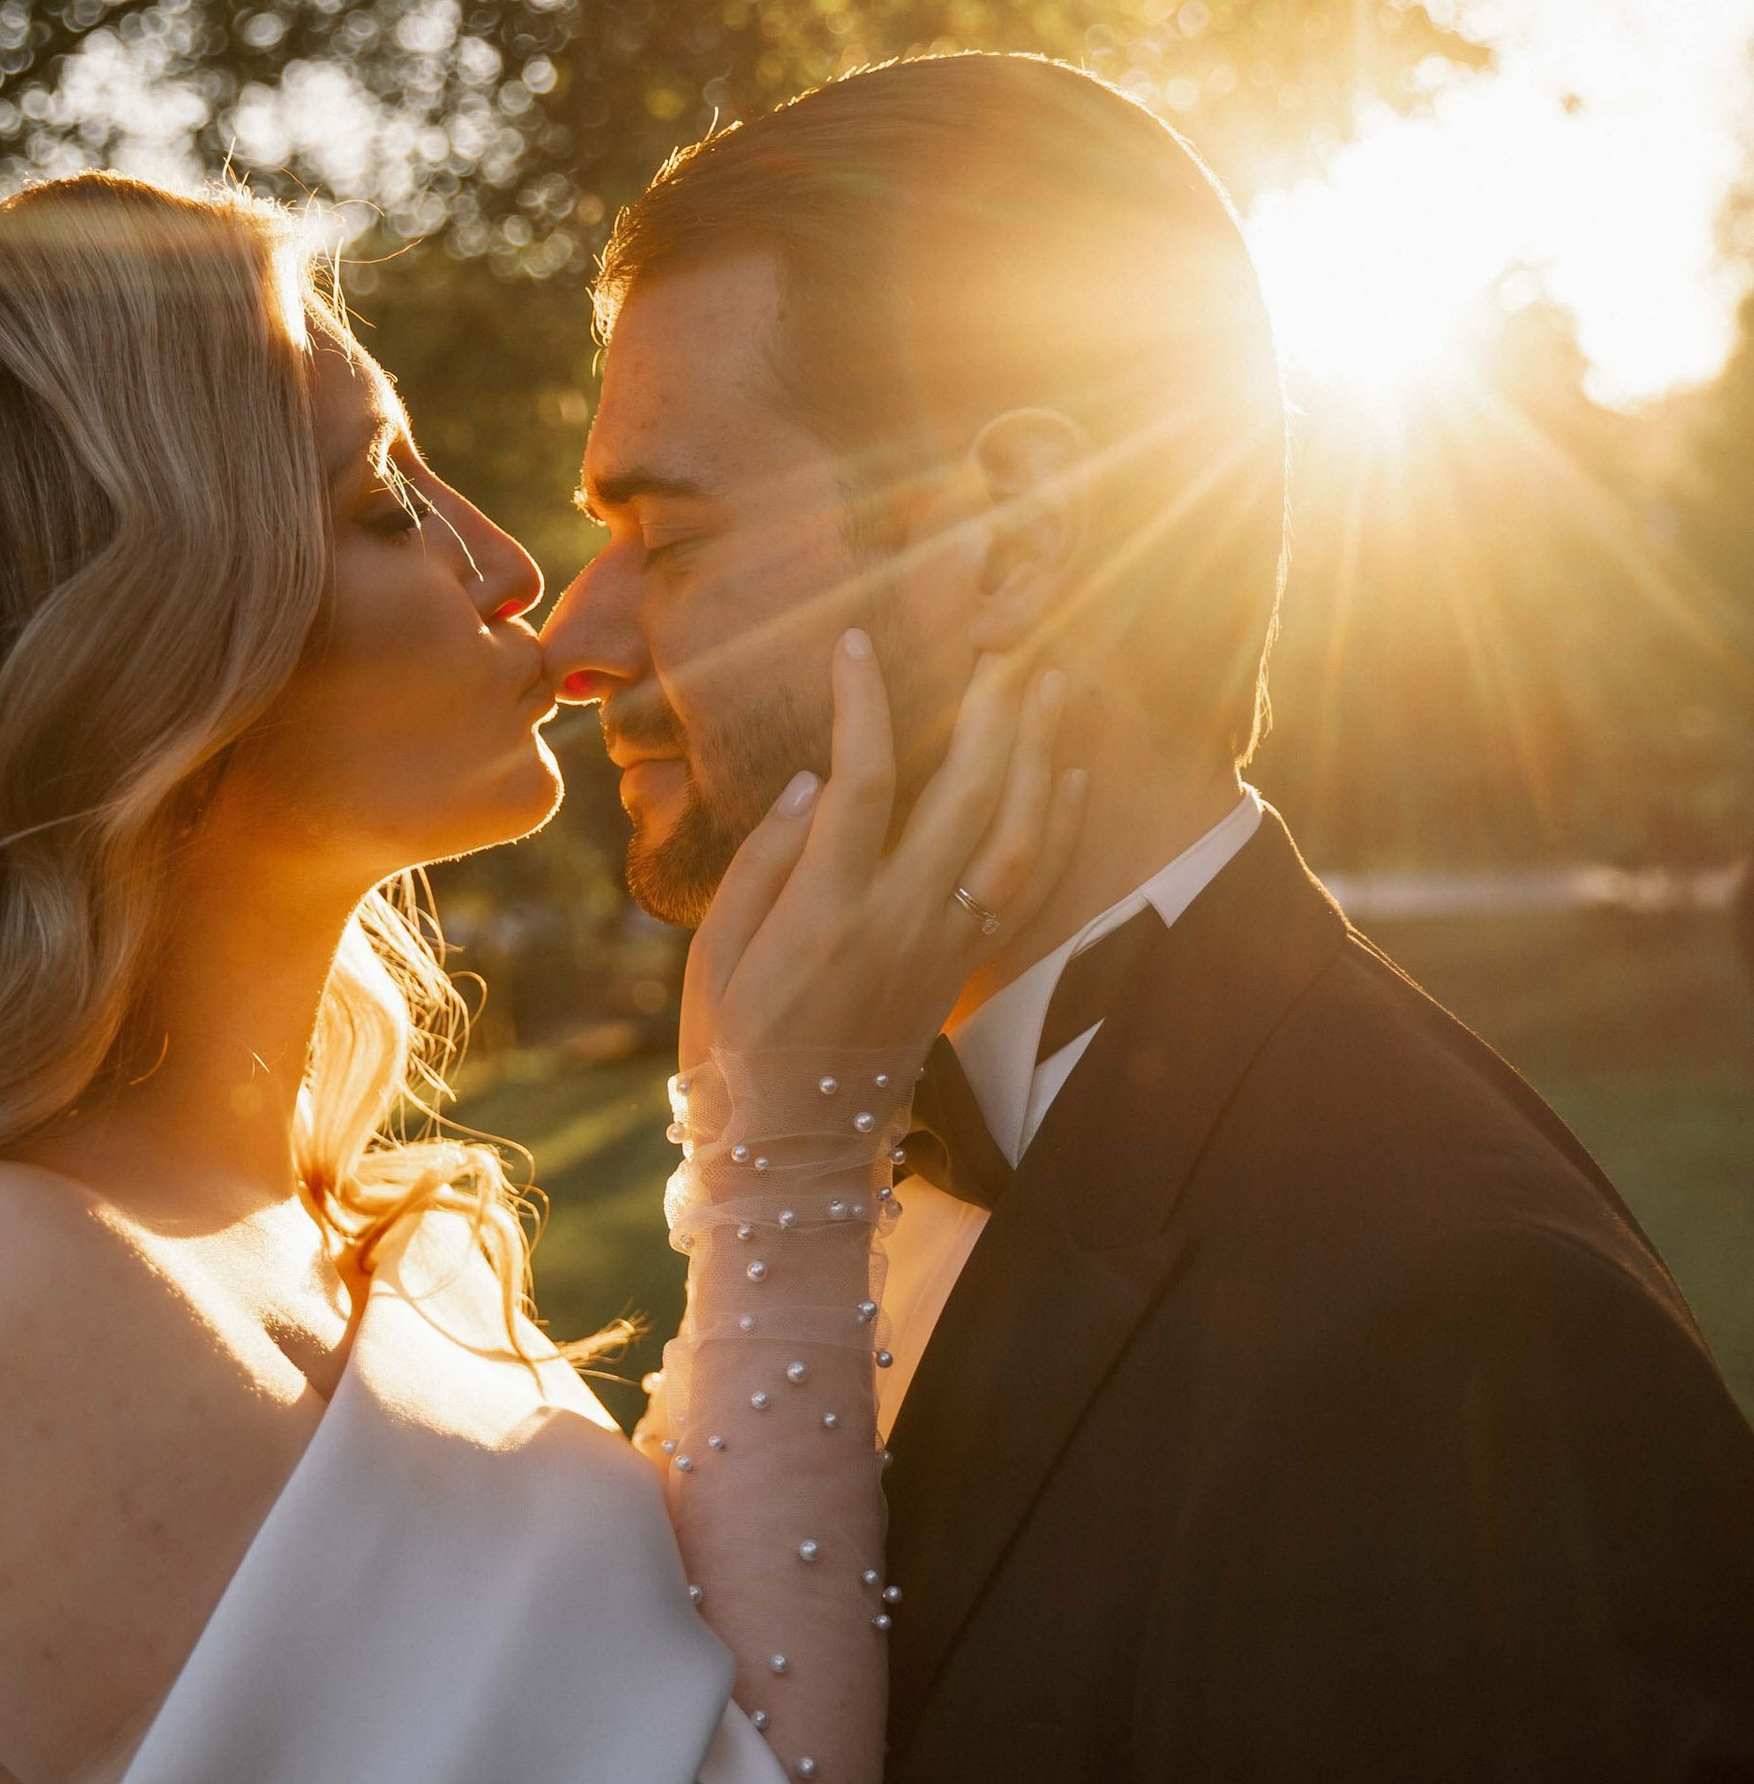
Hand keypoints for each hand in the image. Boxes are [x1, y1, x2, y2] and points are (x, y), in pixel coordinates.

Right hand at [680, 636, 1083, 1088]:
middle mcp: (898, 923)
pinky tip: (1070, 770)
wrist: (794, 1146)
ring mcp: (942, 947)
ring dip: (1039, 753)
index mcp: (825, 913)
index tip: (856, 642)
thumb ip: (761, 864)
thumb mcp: (713, 956)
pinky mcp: (963, 967)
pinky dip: (1058, 826)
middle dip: (987, 708)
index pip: (862, 782)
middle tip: (999, 638)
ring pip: (1015, 837)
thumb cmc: (733, 1045)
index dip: (863, 704)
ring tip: (1051, 680)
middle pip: (965, 796)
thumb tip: (813, 780)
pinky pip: (1030, 888)